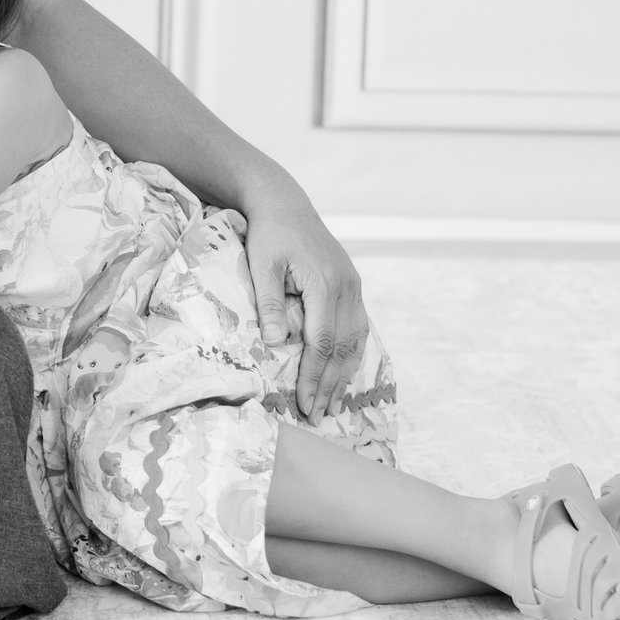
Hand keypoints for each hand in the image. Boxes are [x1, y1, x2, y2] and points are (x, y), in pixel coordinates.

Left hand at [242, 187, 370, 421]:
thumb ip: (269, 303)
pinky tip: (344, 373)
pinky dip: (351, 354)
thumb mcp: (261, 265)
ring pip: (355, 340)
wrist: (285, 204)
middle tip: (317, 416)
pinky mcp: (352, 285)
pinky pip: (357, 327)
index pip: (321, 343)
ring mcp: (353, 286)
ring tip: (333, 405)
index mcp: (324, 283)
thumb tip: (275, 343)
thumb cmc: (269, 234)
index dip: (313, 377)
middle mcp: (345, 287)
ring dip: (344, 375)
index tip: (304, 404)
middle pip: (342, 348)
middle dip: (329, 385)